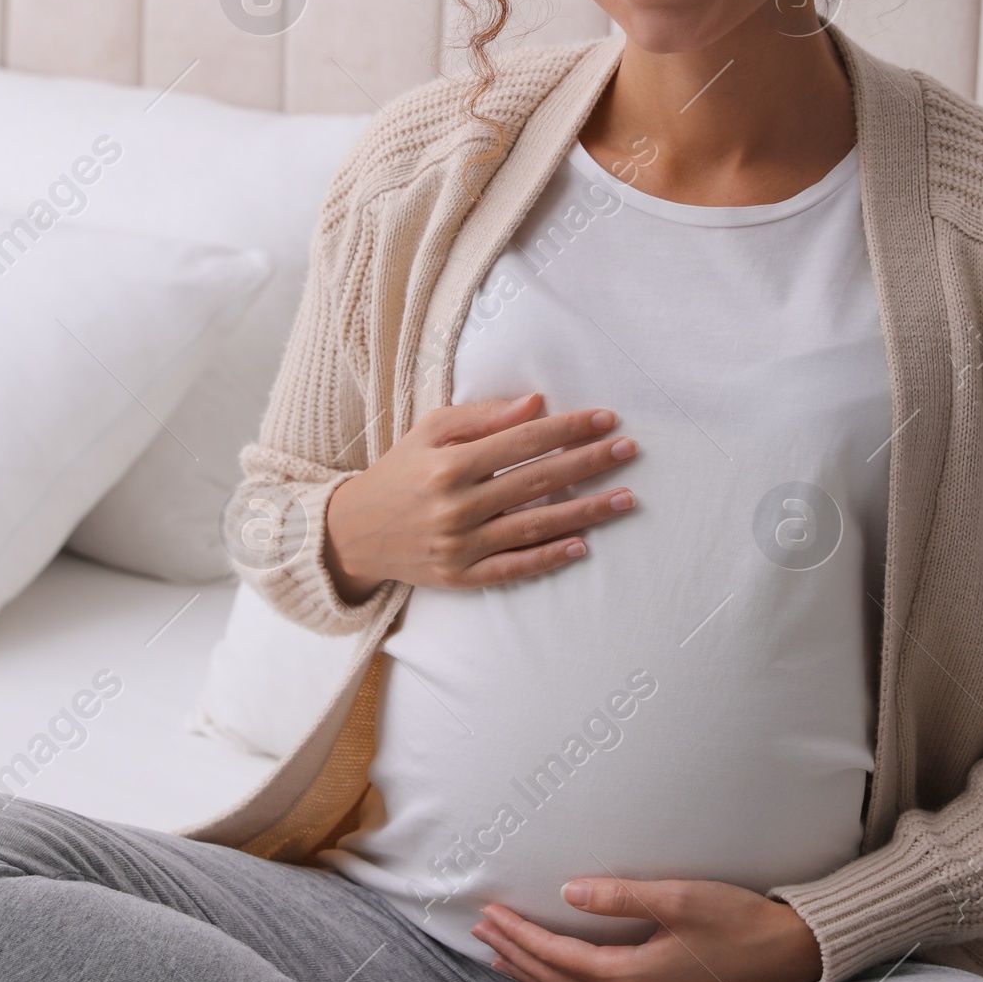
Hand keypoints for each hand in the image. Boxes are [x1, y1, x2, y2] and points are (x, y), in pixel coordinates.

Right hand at [323, 392, 636, 602]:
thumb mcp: (429, 432)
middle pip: (538, 481)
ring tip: (626, 498)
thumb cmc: (400, 472)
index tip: (607, 419)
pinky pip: (514, 568)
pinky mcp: (461, 577)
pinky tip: (584, 545)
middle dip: (589, 463)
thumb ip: (482, 417)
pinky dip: (549, 558)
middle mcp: (457, 505)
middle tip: (629, 450)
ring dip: (586, 512)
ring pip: (535, 526)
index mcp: (450, 464)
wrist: (353, 533)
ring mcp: (460, 545)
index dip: (569, 428)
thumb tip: (537, 404)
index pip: (523, 440)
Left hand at [470, 878, 822, 981]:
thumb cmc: (735, 921)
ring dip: (532, 976)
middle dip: (515, 955)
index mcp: (631, 977)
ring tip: (499, 955)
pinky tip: (552, 978)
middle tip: (480, 929)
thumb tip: (569, 893)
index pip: (558, 958)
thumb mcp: (678, 898)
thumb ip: (621, 896)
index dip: (520, 936)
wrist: (782, 956)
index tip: (491, 912)